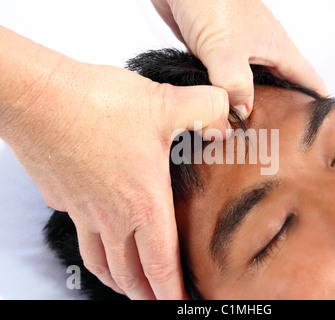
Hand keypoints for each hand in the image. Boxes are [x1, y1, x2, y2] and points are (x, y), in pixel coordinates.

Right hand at [0, 27, 228, 298]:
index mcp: (142, 203)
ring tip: (125, 283)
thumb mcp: (167, 102)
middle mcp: (111, 215)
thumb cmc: (98, 104)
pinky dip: (92, 244)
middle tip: (156, 299)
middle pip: (129, 272)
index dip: (173, 291)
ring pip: (100, 259)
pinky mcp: (61, 195)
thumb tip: (229, 118)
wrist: (36, 96)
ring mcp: (82, 208)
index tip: (182, 303)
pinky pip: (79, 230)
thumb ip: (208, 109)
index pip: (161, 264)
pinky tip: (95, 232)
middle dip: (145, 292)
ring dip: (116, 277)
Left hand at [152, 0, 327, 116]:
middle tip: (283, 140)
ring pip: (253, 87)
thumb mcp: (226, 49)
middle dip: (284, 112)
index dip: (317, 104)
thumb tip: (243, 112)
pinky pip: (227, 83)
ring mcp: (240, 53)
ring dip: (254, 106)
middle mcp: (263, 52)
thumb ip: (236, 84)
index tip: (322, 129)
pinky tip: (222, 111)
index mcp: (278, 49)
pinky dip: (228, 98)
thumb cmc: (211, 2)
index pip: (309, 80)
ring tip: (254, 132)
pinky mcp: (216, 55)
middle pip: (282, 88)